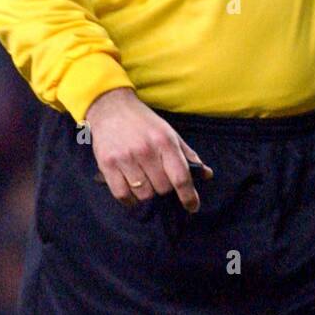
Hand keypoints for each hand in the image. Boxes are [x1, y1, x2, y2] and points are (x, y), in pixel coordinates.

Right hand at [84, 88, 212, 211]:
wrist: (111, 107)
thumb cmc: (143, 122)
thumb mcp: (169, 132)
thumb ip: (187, 154)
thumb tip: (206, 174)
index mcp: (165, 141)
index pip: (181, 177)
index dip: (189, 196)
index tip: (193, 207)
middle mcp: (146, 150)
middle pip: (162, 188)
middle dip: (164, 188)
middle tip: (158, 178)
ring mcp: (125, 158)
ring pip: (143, 194)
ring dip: (147, 193)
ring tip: (144, 180)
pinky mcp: (107, 164)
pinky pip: (122, 195)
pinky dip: (129, 199)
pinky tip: (131, 189)